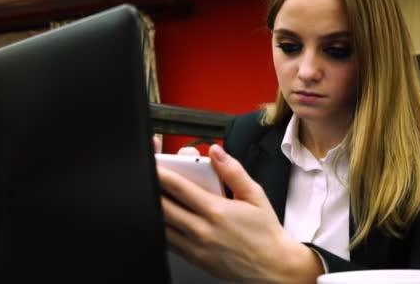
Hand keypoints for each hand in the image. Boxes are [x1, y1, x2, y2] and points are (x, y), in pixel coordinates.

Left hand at [157, 144, 322, 282]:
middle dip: (152, 188)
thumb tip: (216, 152)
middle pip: (163, 206)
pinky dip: (161, 227)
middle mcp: (202, 230)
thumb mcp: (255, 194)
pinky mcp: (193, 258)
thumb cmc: (265, 232)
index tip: (152, 164)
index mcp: (216, 211)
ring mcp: (195, 247)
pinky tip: (165, 216)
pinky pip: (168, 241)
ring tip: (153, 194)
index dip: (161, 173)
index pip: (179, 187)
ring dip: (154, 208)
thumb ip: (233, 171)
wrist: (272, 266)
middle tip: (147, 177)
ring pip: (161, 225)